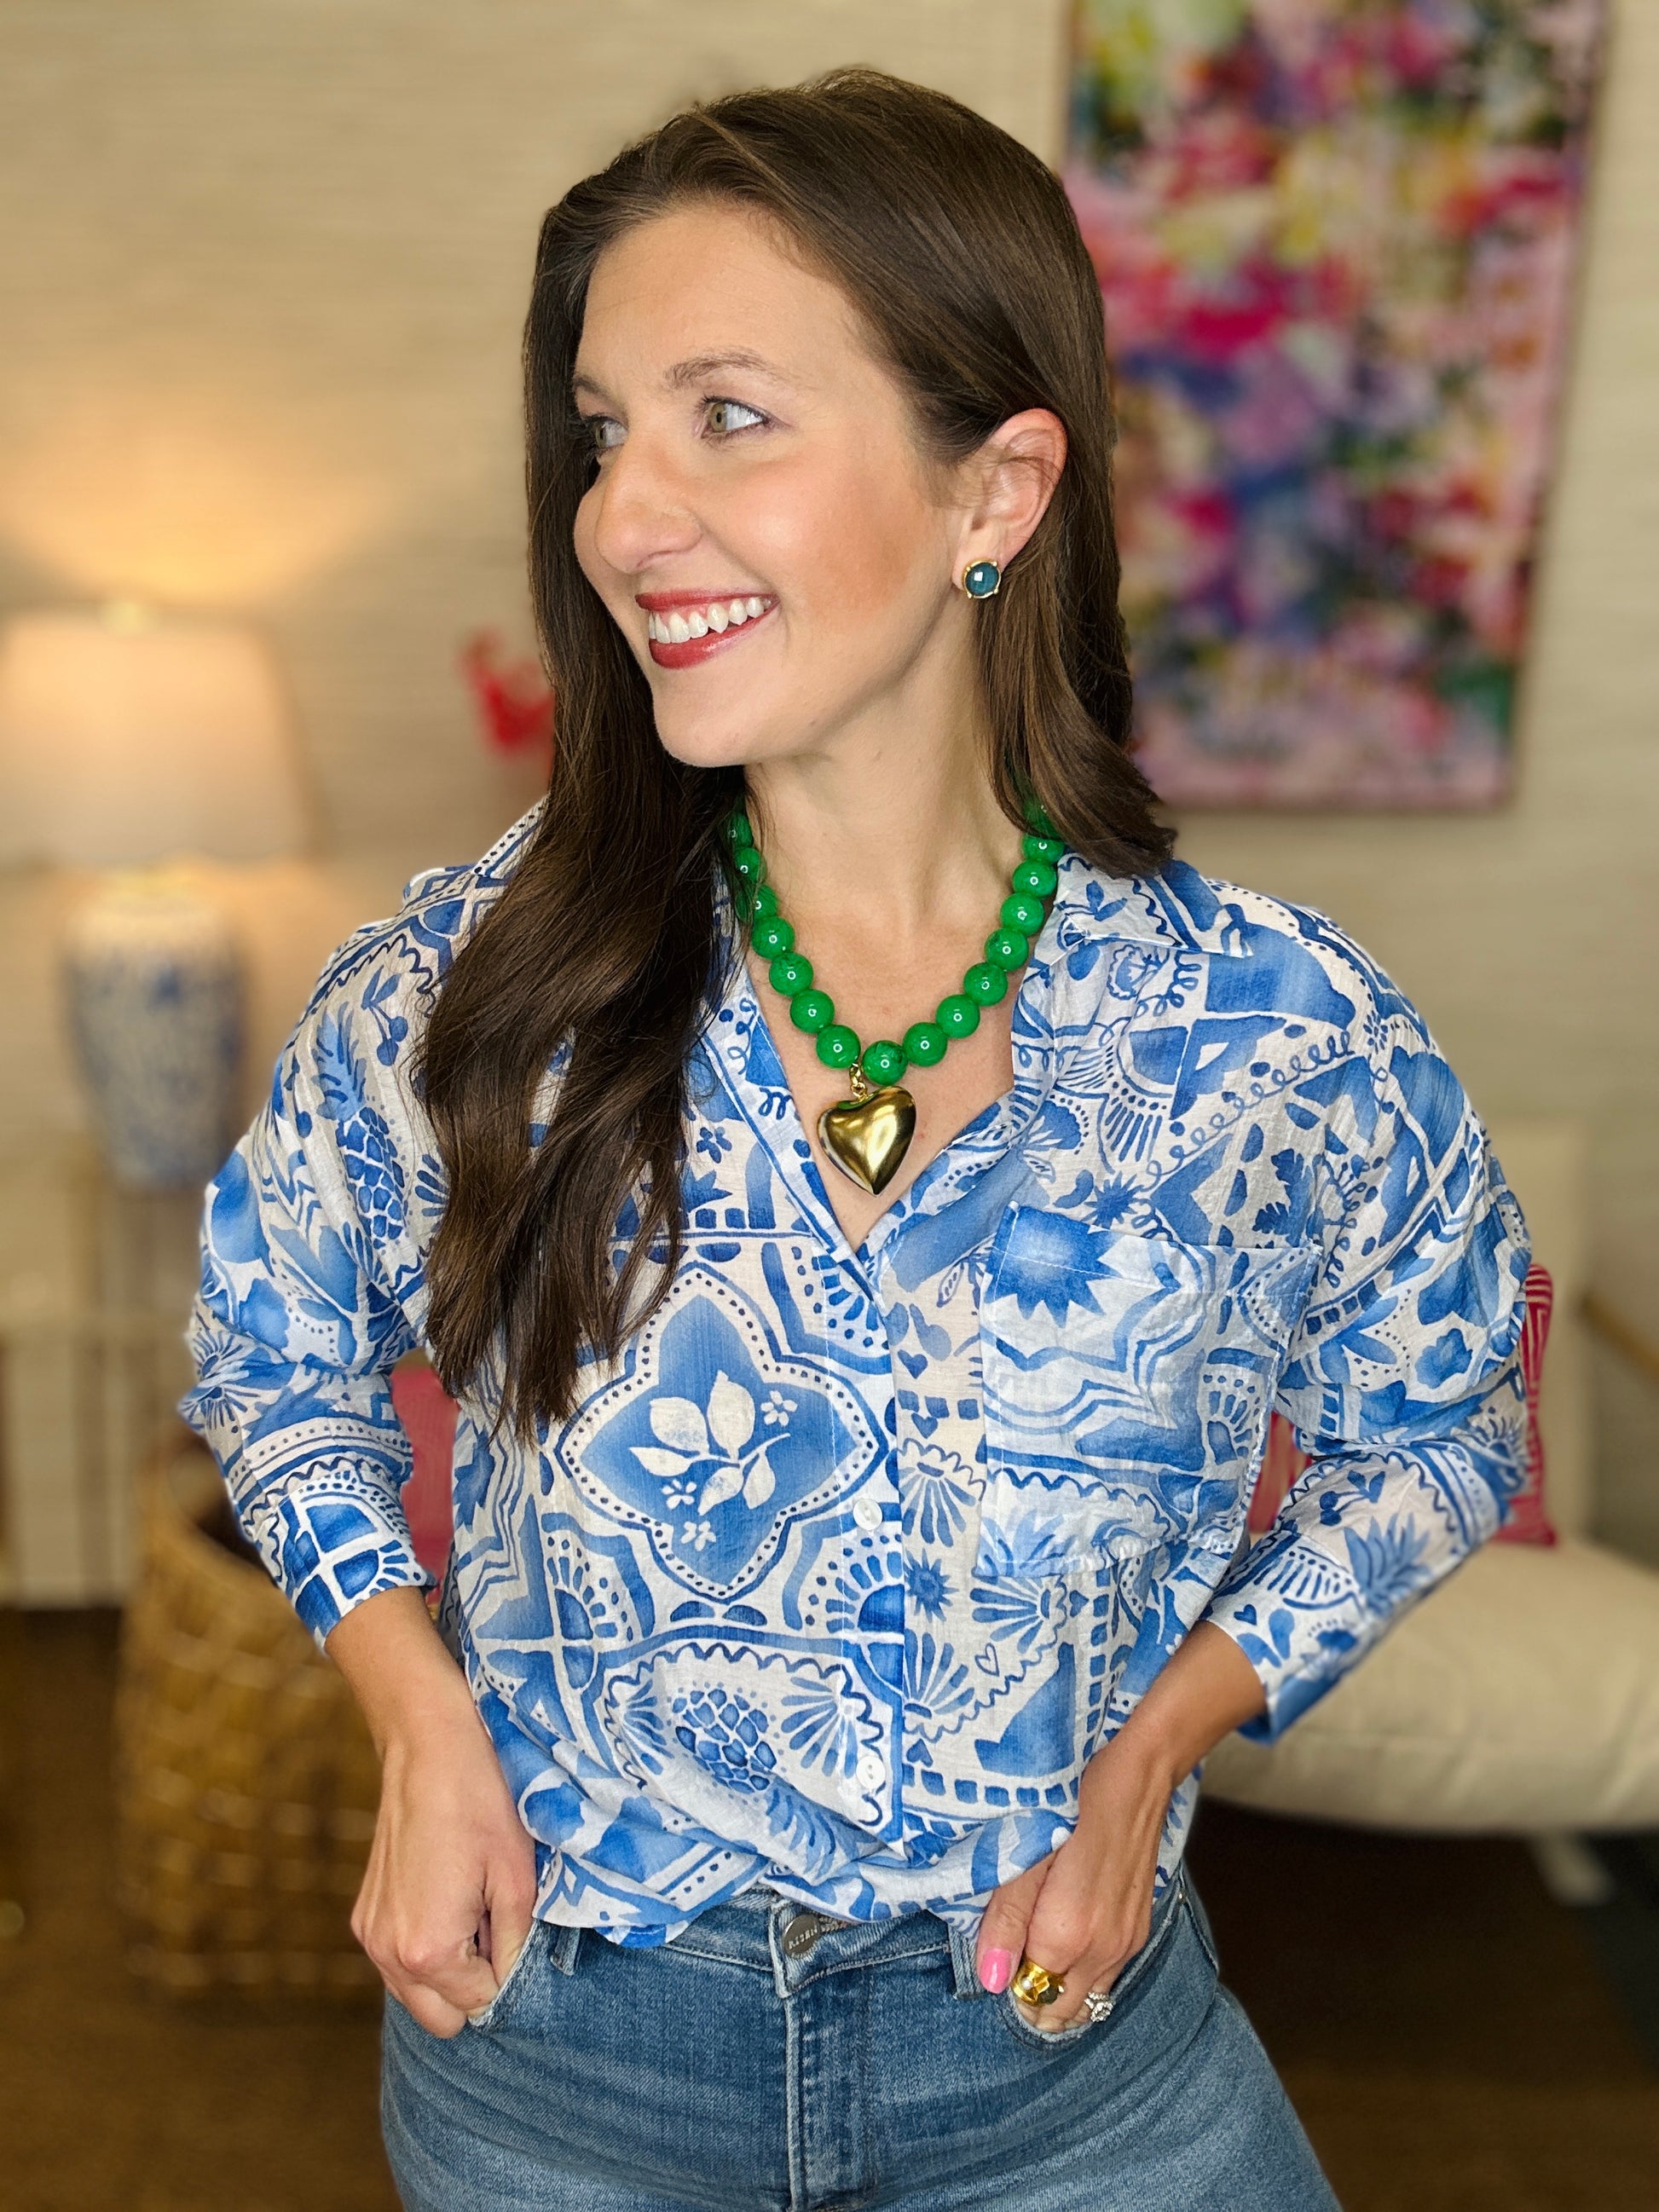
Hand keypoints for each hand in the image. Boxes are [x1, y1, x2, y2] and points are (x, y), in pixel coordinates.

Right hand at [329, 1587, 538, 2037]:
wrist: (427, 1744)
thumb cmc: (480, 1803)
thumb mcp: (517, 1879)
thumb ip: (515, 1948)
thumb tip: (512, 1988)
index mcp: (427, 1951)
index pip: (480, 2006)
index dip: (508, 1976)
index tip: (515, 1930)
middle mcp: (388, 1953)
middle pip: (442, 2019)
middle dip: (475, 1986)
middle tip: (495, 1927)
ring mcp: (370, 1934)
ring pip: (417, 1994)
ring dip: (449, 1970)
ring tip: (471, 1907)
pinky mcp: (364, 1914)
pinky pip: (399, 1961)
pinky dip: (426, 1946)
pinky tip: (445, 1894)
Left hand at [974, 1730, 1168, 2030]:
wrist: (1137, 1774)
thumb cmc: (1072, 1803)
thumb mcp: (1023, 1853)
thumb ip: (1006, 1919)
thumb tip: (992, 1979)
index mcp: (1068, 1937)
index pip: (1029, 1999)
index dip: (1006, 1982)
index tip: (995, 1950)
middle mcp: (1103, 1952)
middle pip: (1061, 2012)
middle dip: (1032, 1995)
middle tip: (1011, 1953)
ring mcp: (1127, 1943)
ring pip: (1088, 2000)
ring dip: (1059, 1986)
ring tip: (1035, 1944)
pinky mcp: (1140, 1928)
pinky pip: (1108, 1976)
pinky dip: (1083, 1973)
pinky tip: (1066, 1935)